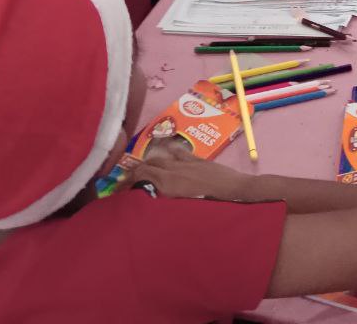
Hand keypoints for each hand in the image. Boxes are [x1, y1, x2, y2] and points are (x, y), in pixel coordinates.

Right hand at [125, 145, 248, 201]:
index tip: (122, 188)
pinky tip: (166, 149)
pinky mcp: (197, 160)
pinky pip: (178, 151)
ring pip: (161, 157)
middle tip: (131, 180)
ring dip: (151, 161)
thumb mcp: (181, 207)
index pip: (140, 175)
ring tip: (145, 168)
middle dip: (137, 171)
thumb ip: (164, 200)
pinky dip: (169, 150)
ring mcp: (185, 163)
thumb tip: (150, 199)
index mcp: (167, 184)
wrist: (234, 190)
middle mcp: (173, 170)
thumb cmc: (209, 204)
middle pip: (148, 165)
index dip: (128, 180)